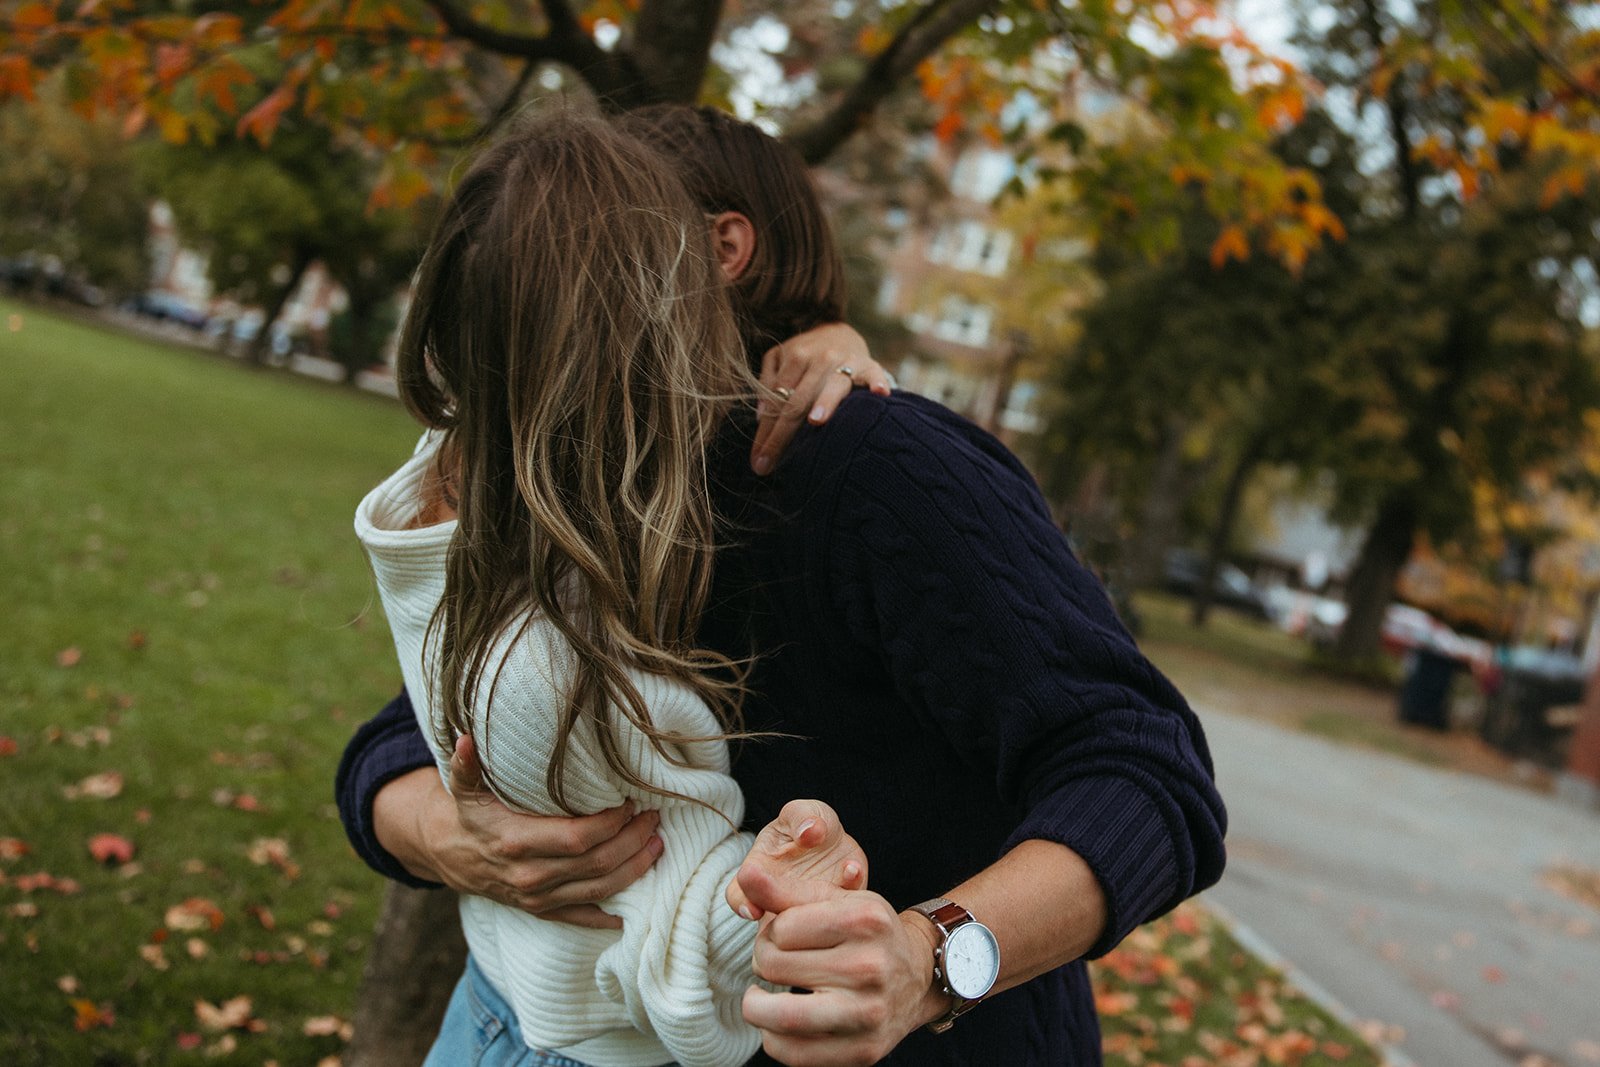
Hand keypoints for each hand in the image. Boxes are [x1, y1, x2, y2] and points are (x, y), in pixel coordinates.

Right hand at [412, 735, 662, 927]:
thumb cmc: (470, 814)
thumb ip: (468, 765)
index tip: (630, 802)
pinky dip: (609, 917)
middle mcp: (529, 876)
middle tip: (653, 819)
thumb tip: (466, 739)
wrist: (452, 856)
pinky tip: (633, 906)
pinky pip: (582, 917)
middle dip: (632, 841)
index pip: (578, 837)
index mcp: (516, 842)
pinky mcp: (540, 911)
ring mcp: (537, 898)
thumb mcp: (465, 788)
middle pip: (597, 863)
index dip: (611, 822)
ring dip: (634, 869)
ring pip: (598, 890)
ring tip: (656, 845)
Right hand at [726, 799, 866, 921]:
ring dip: (816, 908)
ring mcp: (811, 905)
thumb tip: (809, 831)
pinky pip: (844, 904)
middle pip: (773, 912)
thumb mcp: (801, 812)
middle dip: (782, 911)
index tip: (752, 908)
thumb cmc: (808, 826)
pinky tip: (852, 871)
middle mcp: (780, 896)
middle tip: (791, 913)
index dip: (743, 902)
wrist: (837, 843)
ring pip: (808, 919)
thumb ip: (800, 816)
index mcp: (759, 871)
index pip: (740, 892)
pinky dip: (850, 886)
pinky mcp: (840, 905)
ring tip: (827, 897)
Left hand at [735, 865, 944, 1065]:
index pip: (780, 928)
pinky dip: (773, 1039)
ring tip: (761, 998)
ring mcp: (867, 1013)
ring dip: (756, 1006)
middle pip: (772, 966)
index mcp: (864, 921)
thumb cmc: (868, 934)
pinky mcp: (862, 1051)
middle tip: (776, 962)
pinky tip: (781, 1022)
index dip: (771, 931)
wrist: (918, 978)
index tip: (783, 936)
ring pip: (779, 1016)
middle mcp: (870, 967)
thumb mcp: (836, 899)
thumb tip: (745, 873)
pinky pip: (794, 1054)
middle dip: (763, 962)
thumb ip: (785, 889)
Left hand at [752, 323, 893, 474]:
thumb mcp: (779, 359)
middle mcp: (820, 358)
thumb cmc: (805, 356)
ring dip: (825, 401)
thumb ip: (767, 382)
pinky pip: (874, 373)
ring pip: (833, 386)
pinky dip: (876, 382)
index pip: (778, 399)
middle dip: (782, 435)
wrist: (840, 334)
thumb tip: (762, 415)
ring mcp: (846, 361)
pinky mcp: (869, 365)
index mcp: (795, 357)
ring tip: (815, 421)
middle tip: (768, 464)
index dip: (766, 430)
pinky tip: (879, 393)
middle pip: (798, 400)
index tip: (757, 460)